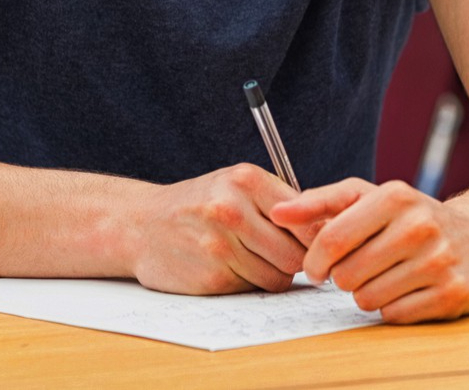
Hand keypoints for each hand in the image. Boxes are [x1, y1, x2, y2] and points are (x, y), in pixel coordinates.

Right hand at [125, 163, 305, 294]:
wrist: (140, 225)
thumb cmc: (198, 205)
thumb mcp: (235, 185)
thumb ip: (279, 202)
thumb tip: (329, 230)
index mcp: (246, 180)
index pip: (307, 219)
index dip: (315, 238)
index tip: (314, 245)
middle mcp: (233, 209)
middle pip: (297, 254)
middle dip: (296, 261)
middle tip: (281, 255)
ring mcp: (221, 245)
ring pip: (278, 277)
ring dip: (272, 274)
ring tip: (251, 258)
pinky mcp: (211, 275)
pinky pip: (254, 289)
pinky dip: (249, 284)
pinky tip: (230, 267)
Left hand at [271, 178, 468, 322]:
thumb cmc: (411, 217)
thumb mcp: (368, 198)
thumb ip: (319, 202)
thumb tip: (277, 213)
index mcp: (396, 197)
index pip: (333, 239)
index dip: (314, 261)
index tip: (315, 269)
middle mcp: (421, 226)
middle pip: (348, 275)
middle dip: (344, 278)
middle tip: (358, 270)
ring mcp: (440, 261)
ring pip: (369, 299)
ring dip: (367, 294)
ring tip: (383, 278)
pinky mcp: (453, 294)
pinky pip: (394, 315)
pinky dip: (391, 308)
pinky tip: (404, 290)